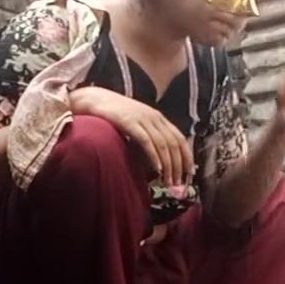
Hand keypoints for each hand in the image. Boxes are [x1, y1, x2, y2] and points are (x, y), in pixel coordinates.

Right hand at [70, 86, 192, 187]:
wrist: (94, 99)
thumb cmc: (114, 115)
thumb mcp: (137, 123)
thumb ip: (148, 136)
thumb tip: (157, 159)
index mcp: (158, 118)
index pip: (180, 138)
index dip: (187, 156)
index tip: (189, 173)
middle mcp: (154, 117)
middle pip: (174, 144)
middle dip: (178, 166)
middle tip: (178, 184)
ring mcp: (142, 119)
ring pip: (163, 144)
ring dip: (168, 165)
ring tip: (168, 182)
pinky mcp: (129, 123)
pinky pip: (146, 141)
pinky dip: (154, 156)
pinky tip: (157, 169)